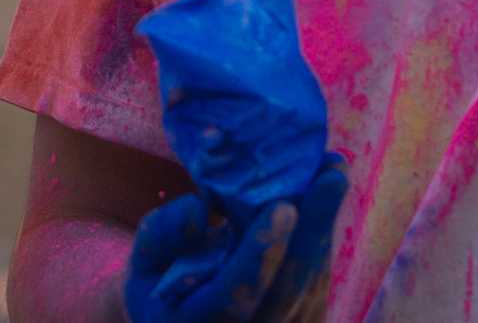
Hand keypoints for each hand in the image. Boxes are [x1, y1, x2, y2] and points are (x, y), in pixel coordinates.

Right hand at [123, 155, 345, 322]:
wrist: (186, 322)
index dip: (259, 254)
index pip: (234, 295)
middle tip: (329, 176)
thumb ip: (163, 235)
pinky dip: (322, 236)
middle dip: (312, 230)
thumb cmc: (162, 286)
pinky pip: (316, 281)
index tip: (282, 207)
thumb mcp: (145, 263)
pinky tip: (325, 193)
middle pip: (288, 290)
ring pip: (310, 285)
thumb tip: (200, 209)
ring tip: (332, 171)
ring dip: (324, 226)